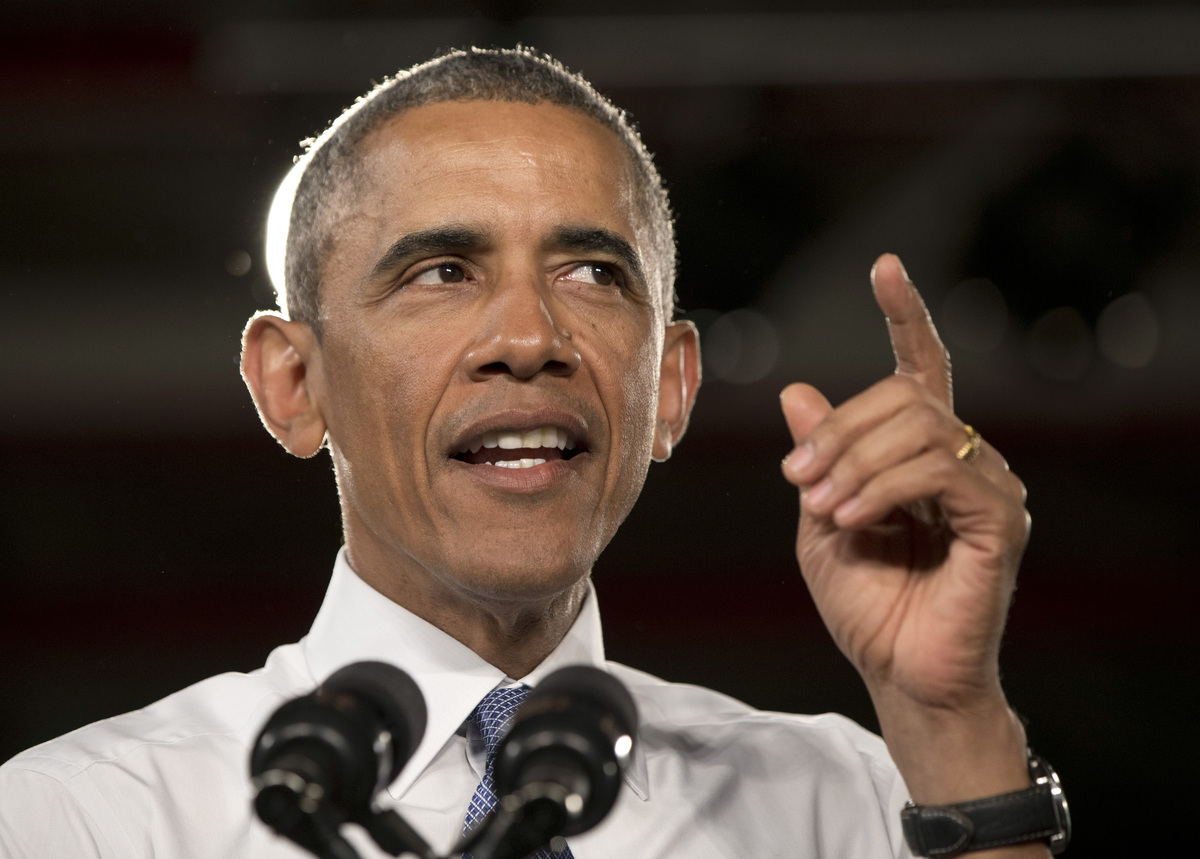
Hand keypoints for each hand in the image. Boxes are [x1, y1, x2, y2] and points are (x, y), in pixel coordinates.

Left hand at [781, 254, 1035, 810]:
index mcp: (921, 455)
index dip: (906, 316)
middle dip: (838, 430)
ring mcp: (988, 486)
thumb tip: (798, 391)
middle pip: (902, 395)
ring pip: (919, 427)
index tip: (884, 267)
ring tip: (823, 506)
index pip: (921, 369)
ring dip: (854, 461)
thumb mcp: (820, 520)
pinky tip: (851, 518)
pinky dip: (882, 487)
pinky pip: (939, 470)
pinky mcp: (1001, 519)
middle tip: (798, 475)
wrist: (899, 673)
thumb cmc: (866, 605)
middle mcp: (963, 459)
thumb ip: (818, 458)